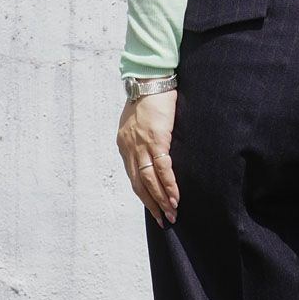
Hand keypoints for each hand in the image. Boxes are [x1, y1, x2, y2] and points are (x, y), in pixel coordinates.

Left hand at [116, 89, 179, 226]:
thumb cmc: (149, 98)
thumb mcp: (140, 121)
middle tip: (162, 220)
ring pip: (149, 180)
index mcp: (124, 144)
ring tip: (171, 214)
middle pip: (139, 184)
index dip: (144, 194)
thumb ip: (142, 138)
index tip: (153, 208)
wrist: (151, 79)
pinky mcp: (156, 140)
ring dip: (161, 200)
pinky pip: (162, 169)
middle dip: (151, 204)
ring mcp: (141, 145)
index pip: (133, 176)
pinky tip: (174, 198)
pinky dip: (169, 185)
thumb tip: (154, 151)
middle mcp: (129, 147)